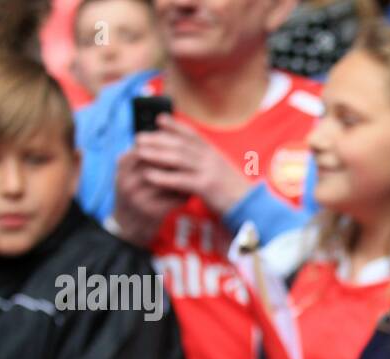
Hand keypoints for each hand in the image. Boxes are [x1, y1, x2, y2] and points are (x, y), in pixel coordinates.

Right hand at [113, 149, 187, 245]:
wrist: (126, 226)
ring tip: (194, 175)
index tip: (179, 145)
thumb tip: (163, 136)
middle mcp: (128, 181)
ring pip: (168, 181)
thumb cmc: (132, 195)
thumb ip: (139, 157)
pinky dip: (184, 195)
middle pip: (156, 163)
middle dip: (175, 161)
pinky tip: (190, 194)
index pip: (144, 147)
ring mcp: (140, 198)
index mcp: (123, 168)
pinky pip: (174, 200)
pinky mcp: (152, 213)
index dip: (163, 144)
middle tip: (192, 159)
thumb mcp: (128, 173)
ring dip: (183, 178)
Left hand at [131, 113, 253, 216]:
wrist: (250, 207)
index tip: (159, 119)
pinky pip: (181, 180)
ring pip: (178, 158)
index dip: (174, 125)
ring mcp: (209, 171)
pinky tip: (150, 175)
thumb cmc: (234, 193)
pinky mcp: (207, 187)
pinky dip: (164, 177)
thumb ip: (208, 163)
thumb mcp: (222, 172)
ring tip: (139, 153)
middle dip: (157, 139)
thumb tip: (191, 157)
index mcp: (214, 153)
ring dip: (156, 154)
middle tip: (138, 137)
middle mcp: (211, 158)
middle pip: (180, 144)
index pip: (192, 134)